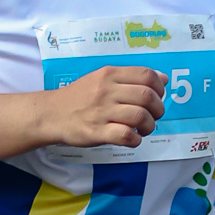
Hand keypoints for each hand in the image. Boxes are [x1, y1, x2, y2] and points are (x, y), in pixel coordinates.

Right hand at [38, 64, 166, 152]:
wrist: (51, 114)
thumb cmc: (79, 97)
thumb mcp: (102, 79)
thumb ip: (131, 78)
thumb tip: (163, 78)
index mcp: (109, 74)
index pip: (146, 75)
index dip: (159, 88)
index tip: (156, 97)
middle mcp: (106, 90)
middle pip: (147, 96)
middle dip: (158, 109)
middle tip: (153, 116)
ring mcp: (101, 112)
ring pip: (140, 116)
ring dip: (149, 126)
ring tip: (143, 129)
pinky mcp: (96, 132)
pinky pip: (125, 136)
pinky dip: (135, 140)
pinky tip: (132, 139)